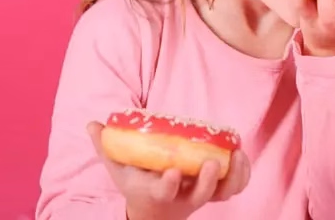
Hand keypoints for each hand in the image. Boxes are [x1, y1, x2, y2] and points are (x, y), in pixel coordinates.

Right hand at [86, 122, 249, 219]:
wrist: (154, 209)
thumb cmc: (136, 182)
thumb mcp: (118, 167)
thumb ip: (106, 146)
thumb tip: (92, 123)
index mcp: (155, 192)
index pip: (163, 192)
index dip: (169, 184)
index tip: (172, 170)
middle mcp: (181, 197)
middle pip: (200, 196)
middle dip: (208, 181)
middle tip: (213, 162)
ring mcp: (200, 195)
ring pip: (222, 194)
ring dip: (233, 177)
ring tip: (237, 155)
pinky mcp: (215, 191)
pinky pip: (234, 187)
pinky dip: (242, 174)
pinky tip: (241, 155)